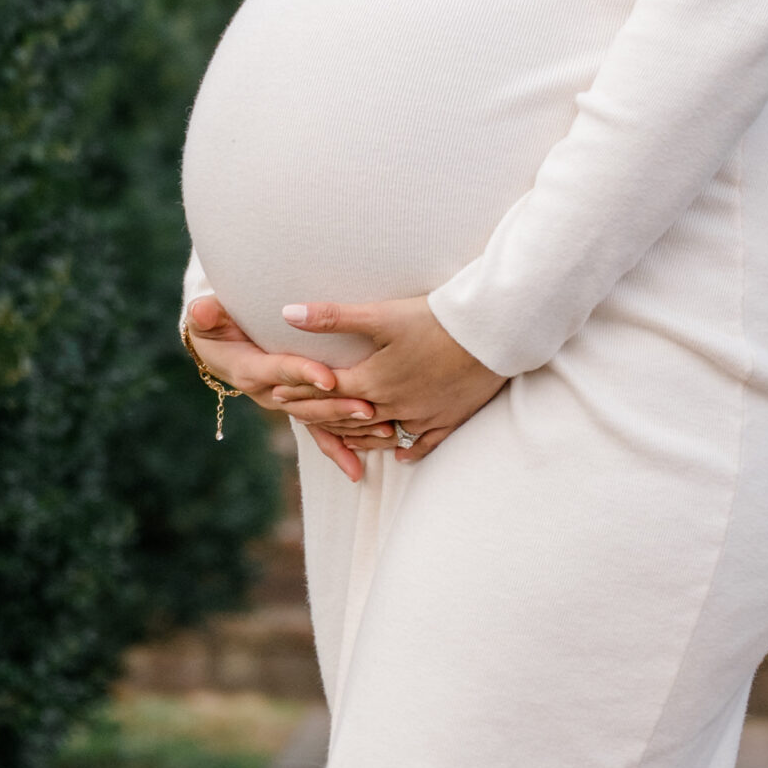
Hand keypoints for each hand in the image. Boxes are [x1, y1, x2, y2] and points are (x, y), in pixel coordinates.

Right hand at [185, 294, 397, 483]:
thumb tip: (201, 312)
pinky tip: (359, 469)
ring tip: (383, 431)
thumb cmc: (215, 328)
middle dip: (338, 407)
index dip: (303, 375)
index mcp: (250, 370)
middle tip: (368, 409)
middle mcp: (269, 393)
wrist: (219, 348)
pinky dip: (338, 450)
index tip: (329, 378)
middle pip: (307, 403)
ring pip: (317, 420)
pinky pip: (318, 432)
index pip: (280, 372)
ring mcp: (284, 404)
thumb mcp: (208, 318)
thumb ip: (207, 315)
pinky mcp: (297, 408)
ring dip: (349, 428)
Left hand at [277, 297, 504, 463]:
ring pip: (380, 434)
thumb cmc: (436, 319)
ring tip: (337, 435)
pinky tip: (398, 454)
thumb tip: (287, 313)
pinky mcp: (449, 418)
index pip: (326, 390)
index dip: (299, 391)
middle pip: (349, 417)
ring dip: (355, 436)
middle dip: (319, 415)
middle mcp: (394, 405)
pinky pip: (423, 442)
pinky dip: (407, 449)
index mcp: (374, 381)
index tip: (277, 392)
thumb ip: (333, 317)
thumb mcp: (381, 315)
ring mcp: (423, 415)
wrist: (491, 333)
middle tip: (295, 415)